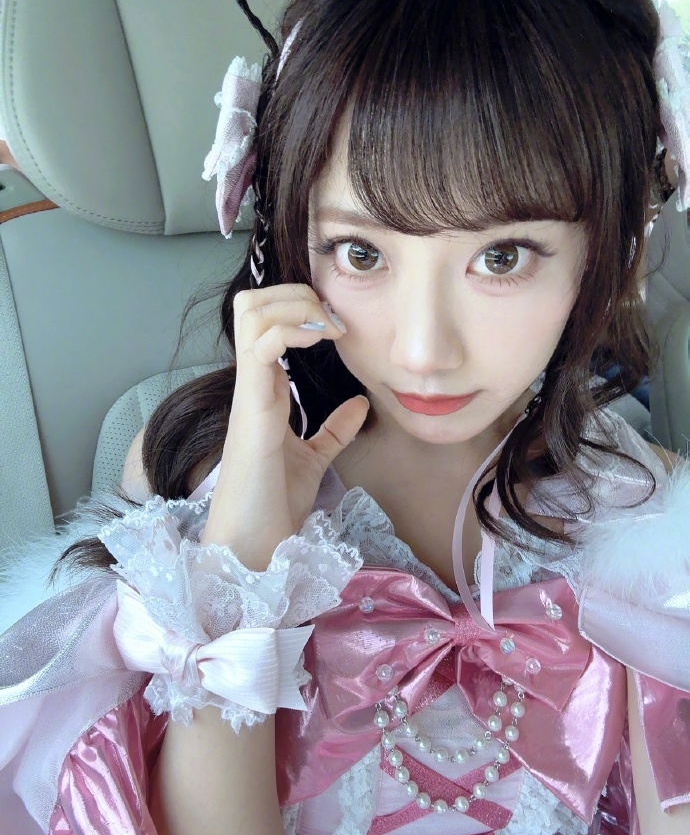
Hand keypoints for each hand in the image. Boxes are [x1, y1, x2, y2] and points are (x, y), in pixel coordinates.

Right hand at [200, 284, 368, 567]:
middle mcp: (251, 381)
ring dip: (295, 305)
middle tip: (332, 317)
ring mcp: (248, 390)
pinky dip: (292, 329)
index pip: (266, 319)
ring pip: (251, 311)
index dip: (300, 306)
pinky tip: (320, 342)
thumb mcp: (315, 458)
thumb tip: (361, 403)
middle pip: (251, 302)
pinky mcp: (251, 406)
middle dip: (294, 292)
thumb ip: (334, 429)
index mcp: (264, 387)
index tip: (339, 324)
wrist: (255, 542)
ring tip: (329, 327)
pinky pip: (261, 344)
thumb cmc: (275, 502)